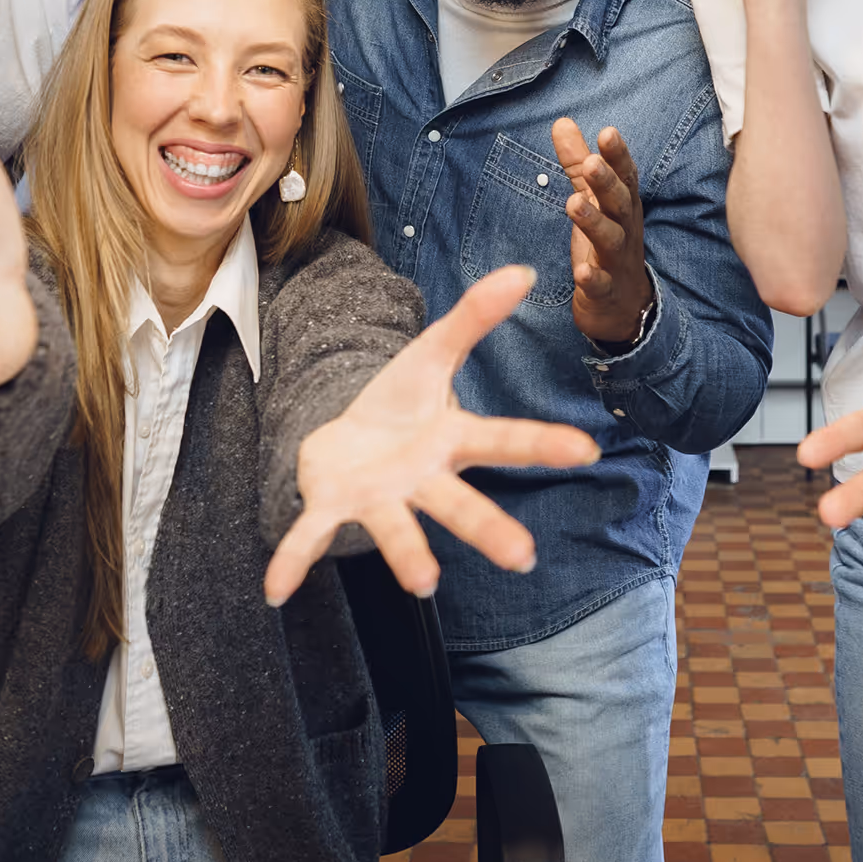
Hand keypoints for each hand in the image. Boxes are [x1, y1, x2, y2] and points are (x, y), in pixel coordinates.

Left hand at [264, 267, 602, 602]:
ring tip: (425, 584)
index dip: (543, 444)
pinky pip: (312, 535)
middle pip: (459, 504)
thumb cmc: (399, 405)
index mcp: (450, 442)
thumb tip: (523, 272)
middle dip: (488, 530)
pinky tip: (276, 589)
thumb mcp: (431, 354)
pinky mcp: (332, 507)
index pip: (502, 440)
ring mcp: (379, 500)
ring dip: (409, 556)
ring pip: (397, 529)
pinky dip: (294, 561)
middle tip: (523, 557)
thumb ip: (473, 317)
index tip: (586, 450)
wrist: (343, 441)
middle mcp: (422, 481)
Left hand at [552, 118, 652, 344]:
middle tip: (591, 163)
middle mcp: (625, 230)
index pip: (624, 176)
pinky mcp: (605, 291)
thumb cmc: (606, 245)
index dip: (617, 156)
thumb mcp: (593, 200)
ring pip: (610, 240)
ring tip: (574, 205)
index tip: (607, 133)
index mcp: (623, 206)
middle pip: (620, 203)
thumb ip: (576, 163)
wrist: (623, 307)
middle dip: (606, 182)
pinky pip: (601, 284)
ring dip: (594, 222)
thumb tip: (561, 122)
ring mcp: (617, 262)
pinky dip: (592, 278)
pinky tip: (581, 271)